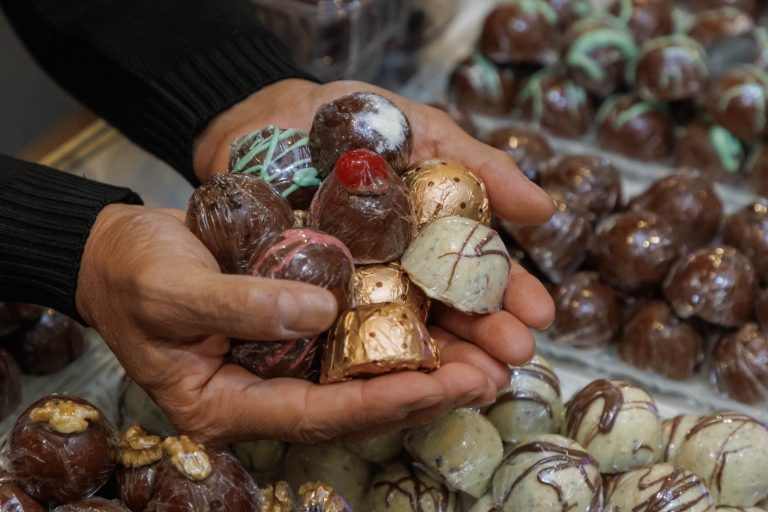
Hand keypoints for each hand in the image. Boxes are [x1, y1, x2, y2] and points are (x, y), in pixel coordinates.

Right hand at [76, 204, 500, 442]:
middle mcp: (266, 391)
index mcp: (229, 404)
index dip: (381, 403)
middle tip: (490, 376)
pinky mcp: (297, 329)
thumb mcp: (171, 287)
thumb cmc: (130, 273)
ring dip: (426, 367)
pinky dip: (399, 334)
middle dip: (424, 392)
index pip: (318, 416)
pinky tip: (444, 323)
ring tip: (488, 356)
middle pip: (355, 404)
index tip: (441, 387)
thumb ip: (240, 304)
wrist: (118, 250)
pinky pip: (354, 341)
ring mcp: (285, 363)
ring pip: (364, 374)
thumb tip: (319, 311)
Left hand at [195, 79, 555, 372]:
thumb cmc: (346, 120)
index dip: (510, 293)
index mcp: (430, 235)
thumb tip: (545, 209)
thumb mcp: (419, 131)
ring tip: (475, 382)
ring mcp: (354, 291)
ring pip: (402, 334)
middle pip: (447, 312)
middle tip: (513, 358)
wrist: (261, 121)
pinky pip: (339, 337)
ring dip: (441, 361)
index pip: (477, 271)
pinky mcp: (307, 302)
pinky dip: (367, 361)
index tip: (540, 316)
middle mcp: (399, 271)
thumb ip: (477, 165)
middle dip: (485, 338)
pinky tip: (395, 381)